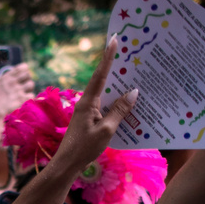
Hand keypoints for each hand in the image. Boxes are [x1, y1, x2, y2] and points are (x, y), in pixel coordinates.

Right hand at [0, 64, 34, 120]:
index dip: (24, 69)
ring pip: (31, 84)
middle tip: (24, 84)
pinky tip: (25, 100)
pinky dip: (29, 98)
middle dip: (27, 79)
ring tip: (25, 92)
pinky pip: (31, 95)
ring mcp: (18, 90)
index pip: (22, 67)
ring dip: (29, 88)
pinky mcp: (21, 99)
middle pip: (28, 74)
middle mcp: (13, 82)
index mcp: (6, 77)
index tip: (21, 74)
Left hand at [53, 35, 138, 174]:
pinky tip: (130, 104)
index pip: (101, 75)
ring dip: (120, 87)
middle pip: (105, 81)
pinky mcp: (90, 120)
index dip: (108, 57)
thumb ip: (120, 111)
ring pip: (107, 95)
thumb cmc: (84, 148)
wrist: (67, 164)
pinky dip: (118, 103)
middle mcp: (87, 103)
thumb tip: (133, 92)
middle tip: (133, 54)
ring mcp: (88, 111)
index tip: (114, 40)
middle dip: (118, 68)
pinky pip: (107, 107)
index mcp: (88, 102)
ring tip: (137, 75)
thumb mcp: (106, 130)